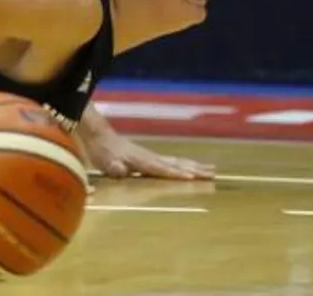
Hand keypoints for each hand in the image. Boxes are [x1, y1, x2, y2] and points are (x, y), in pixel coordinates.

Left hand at [85, 133, 214, 179]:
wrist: (99, 135)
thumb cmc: (102, 152)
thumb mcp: (105, 162)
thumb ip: (115, 168)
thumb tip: (121, 170)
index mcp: (142, 161)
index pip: (162, 169)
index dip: (177, 174)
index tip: (193, 177)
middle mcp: (151, 158)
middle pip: (177, 164)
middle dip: (195, 170)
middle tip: (214, 174)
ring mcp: (152, 156)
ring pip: (178, 161)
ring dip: (195, 166)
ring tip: (212, 169)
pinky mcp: (150, 156)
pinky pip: (172, 161)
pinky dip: (185, 164)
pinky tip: (190, 166)